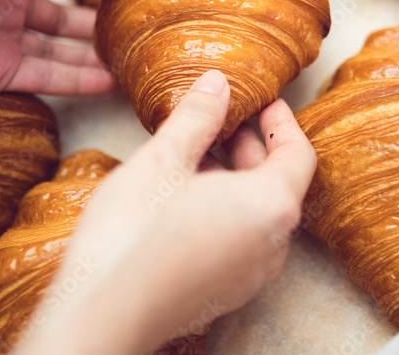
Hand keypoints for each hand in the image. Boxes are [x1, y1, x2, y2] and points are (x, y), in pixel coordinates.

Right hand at [17, 70, 316, 354]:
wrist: (100, 315)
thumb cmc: (133, 236)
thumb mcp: (163, 159)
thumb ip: (197, 116)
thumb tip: (217, 83)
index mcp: (271, 207)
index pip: (298, 154)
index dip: (282, 121)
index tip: (265, 99)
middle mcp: (272, 245)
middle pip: (279, 183)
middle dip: (252, 145)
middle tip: (224, 116)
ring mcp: (249, 275)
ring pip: (256, 212)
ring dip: (234, 177)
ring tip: (195, 150)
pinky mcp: (223, 292)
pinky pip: (239, 239)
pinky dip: (224, 208)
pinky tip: (182, 194)